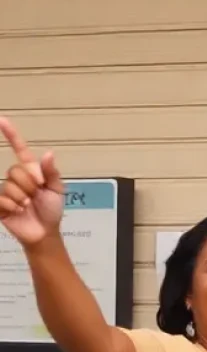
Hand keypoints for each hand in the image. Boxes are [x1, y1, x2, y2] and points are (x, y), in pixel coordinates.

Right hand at [0, 118, 63, 245]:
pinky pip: (2, 198)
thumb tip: (48, 154)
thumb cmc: (51, 210)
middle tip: (37, 196)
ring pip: (9, 185)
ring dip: (22, 197)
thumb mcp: (57, 190)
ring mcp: (6, 191)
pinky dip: (12, 206)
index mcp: (32, 172)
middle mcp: (17, 178)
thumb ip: (51, 172)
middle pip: (15, 170)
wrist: (44, 232)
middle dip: (30, 184)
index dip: (11, 134)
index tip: (2, 120)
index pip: (19, 149)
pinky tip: (18, 211)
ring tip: (28, 206)